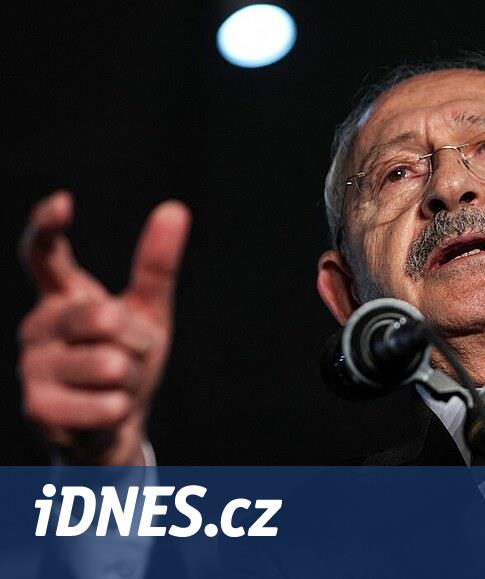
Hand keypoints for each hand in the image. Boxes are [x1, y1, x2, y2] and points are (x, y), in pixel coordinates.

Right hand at [17, 191, 190, 464]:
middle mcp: (36, 325)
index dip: (48, 226)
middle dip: (137, 342)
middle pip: (106, 318)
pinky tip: (104, 413)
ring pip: (111, 366)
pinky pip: (107, 403)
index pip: (43, 253)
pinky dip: (120, 410)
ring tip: (114, 387)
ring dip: (130, 381)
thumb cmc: (129, 359)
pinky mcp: (36, 407)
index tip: (64, 203)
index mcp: (60, 296)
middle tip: (130, 357)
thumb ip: (155, 264)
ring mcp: (30, 366)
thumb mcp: (149, 311)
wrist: (111, 426)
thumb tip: (175, 207)